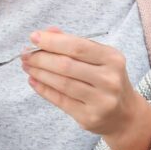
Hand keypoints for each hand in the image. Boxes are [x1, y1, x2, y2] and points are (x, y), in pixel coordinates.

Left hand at [20, 26, 150, 149]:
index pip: (77, 46)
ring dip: (39, 73)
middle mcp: (109, 79)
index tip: (33, 37)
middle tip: (25, 54)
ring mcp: (101, 101)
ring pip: (62, 83)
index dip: (52, 41)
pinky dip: (43, 89)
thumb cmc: (106, 79)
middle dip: (41, 58)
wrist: (125, 115)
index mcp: (112, 58)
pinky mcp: (89, 117)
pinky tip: (33, 81)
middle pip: (67, 65)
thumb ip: (74, 43)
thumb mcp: (98, 58)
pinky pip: (60, 101)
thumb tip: (47, 32)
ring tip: (27, 66)